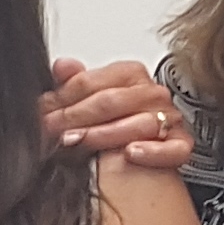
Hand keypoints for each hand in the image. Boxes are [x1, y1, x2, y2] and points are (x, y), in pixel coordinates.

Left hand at [41, 56, 190, 171]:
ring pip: (138, 122)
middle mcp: (151, 93)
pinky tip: (131, 153)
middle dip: (76, 116)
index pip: (92, 82)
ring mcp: (168, 118)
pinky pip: (173, 148)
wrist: (137, 158)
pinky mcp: (180, 145)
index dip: (62, 98)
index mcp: (130, 74)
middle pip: (111, 101)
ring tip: (78, 142)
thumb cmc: (112, 123)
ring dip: (104, 134)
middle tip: (52, 129)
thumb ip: (74, 83)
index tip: (43, 111)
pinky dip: (153, 151)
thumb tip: (61, 66)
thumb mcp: (89, 101)